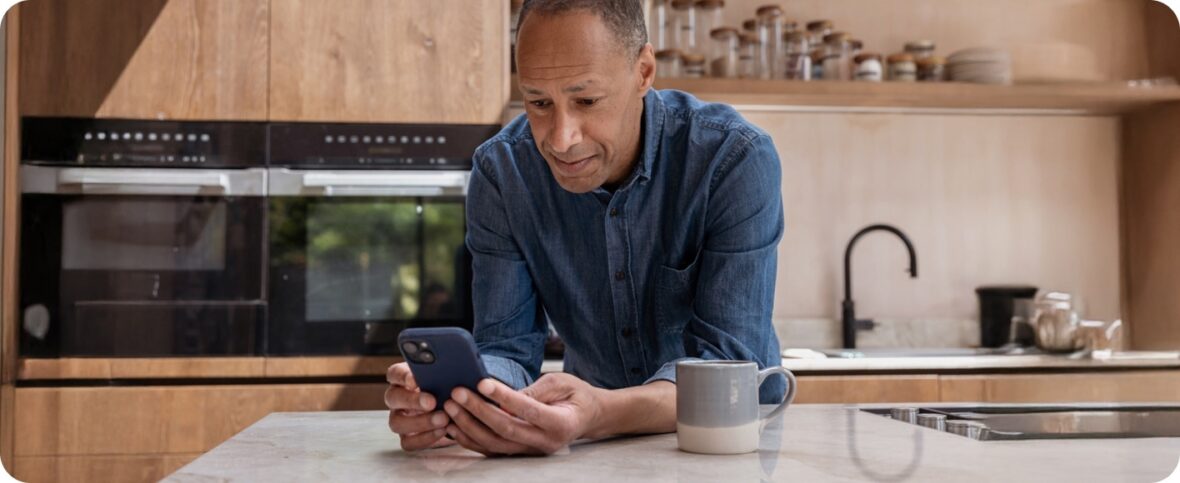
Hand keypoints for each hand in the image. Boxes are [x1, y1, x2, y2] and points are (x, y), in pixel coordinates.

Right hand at [385, 362, 455, 450]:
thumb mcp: (451, 376)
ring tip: (443, 419)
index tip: (415, 380)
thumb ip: (446, 370)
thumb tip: (454, 362)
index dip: (403, 376)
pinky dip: (425, 438)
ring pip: (397, 422)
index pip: (395, 373)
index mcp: (403, 379)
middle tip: (432, 402)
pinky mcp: (407, 438)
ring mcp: (400, 419)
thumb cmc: (453, 387)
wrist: (460, 410)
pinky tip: (443, 431)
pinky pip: (408, 442)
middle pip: (393, 398)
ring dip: (420, 422)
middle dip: (412, 400)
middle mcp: (397, 398)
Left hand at [443, 373, 604, 455]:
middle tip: (457, 393)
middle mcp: (545, 442)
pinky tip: (454, 426)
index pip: (526, 410)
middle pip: (505, 429)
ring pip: (495, 443)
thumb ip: (535, 390)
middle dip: (478, 410)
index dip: (503, 397)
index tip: (482, 382)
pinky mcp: (521, 452)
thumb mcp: (562, 383)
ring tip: (450, 406)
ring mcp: (532, 451)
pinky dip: (471, 439)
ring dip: (469, 425)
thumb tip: (505, 394)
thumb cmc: (576, 396)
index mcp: (560, 423)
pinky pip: (492, 449)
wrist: (587, 416)